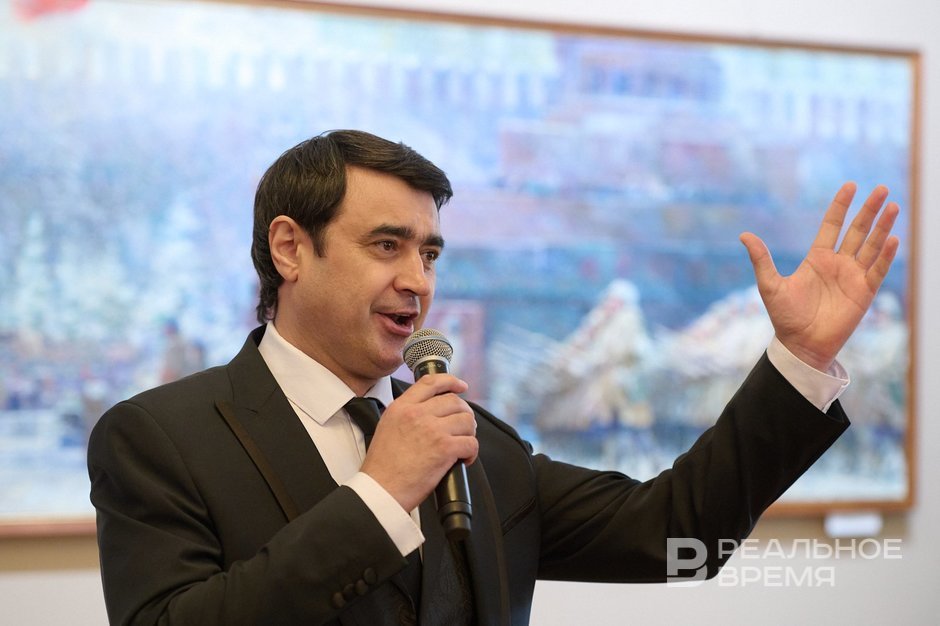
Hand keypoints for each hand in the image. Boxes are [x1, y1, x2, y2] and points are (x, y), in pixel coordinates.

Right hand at [360, 374, 477, 511]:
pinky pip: (471, 443)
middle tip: (463, 428)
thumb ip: (405, 415)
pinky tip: (463, 460)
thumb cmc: (382, 467)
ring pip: (467, 420)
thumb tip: (428, 412)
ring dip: (469, 433)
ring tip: (462, 444)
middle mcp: (417, 414)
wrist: (380, 490)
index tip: (461, 386)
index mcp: (401, 407)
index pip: (430, 383)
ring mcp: (432, 429)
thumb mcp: (386, 428)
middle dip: (464, 414)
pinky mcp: (444, 448)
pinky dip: (471, 452)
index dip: (450, 381)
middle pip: (454, 401)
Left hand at [739, 182, 899, 371]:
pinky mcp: (864, 292)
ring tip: (892, 206)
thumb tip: (744, 235)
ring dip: (882, 227)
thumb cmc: (785, 317)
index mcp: (817, 258)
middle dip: (869, 210)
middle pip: (857, 230)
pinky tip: (892, 239)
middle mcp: (838, 263)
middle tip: (881, 189)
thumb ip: (761, 259)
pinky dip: (885, 255)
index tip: (850, 186)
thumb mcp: (770, 284)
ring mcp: (853, 277)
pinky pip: (877, 270)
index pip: (832, 225)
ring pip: (871, 246)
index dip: (841, 206)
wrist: (800, 344)